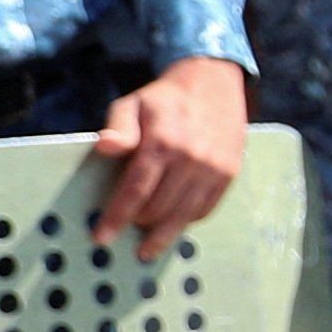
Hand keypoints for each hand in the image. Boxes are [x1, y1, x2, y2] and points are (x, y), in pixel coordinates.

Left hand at [88, 57, 247, 259]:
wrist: (214, 84)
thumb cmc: (164, 99)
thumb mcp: (133, 104)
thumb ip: (118, 127)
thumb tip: (106, 147)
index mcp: (163, 140)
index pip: (136, 189)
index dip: (117, 216)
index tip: (102, 237)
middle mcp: (192, 157)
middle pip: (159, 208)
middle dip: (137, 224)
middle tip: (122, 232)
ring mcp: (213, 168)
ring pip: (184, 215)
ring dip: (162, 235)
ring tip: (146, 247)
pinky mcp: (229, 174)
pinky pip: (205, 209)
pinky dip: (187, 221)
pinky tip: (173, 224)